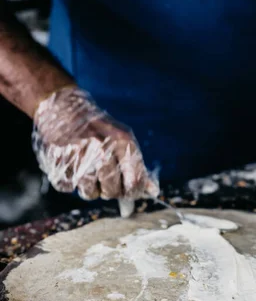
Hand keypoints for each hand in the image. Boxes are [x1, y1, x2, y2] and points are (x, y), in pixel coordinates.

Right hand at [33, 86, 158, 200]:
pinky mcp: (57, 159)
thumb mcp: (123, 140)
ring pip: (89, 193)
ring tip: (87, 171)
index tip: (127, 190)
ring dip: (89, 188)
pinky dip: (69, 182)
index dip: (131, 192)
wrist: (63, 107)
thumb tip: (153, 192)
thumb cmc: (99, 128)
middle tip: (105, 180)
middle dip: (110, 191)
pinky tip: (71, 167)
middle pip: (111, 191)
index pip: (134, 182)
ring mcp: (77, 154)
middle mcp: (100, 147)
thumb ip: (137, 166)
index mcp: (122, 141)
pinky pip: (67, 187)